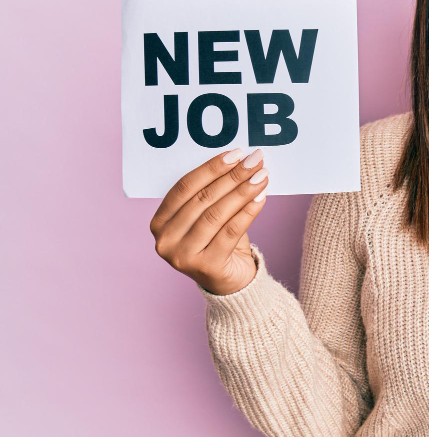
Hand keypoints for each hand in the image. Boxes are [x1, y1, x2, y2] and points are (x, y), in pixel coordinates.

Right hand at [149, 147, 268, 295]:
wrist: (231, 282)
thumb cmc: (219, 242)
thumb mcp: (209, 216)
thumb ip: (213, 194)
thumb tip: (240, 161)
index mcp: (159, 222)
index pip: (184, 187)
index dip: (211, 168)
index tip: (236, 153)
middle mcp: (166, 240)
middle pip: (202, 199)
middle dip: (232, 176)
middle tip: (255, 161)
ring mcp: (183, 256)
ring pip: (216, 214)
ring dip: (242, 191)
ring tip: (262, 177)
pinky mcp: (206, 266)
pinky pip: (230, 232)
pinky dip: (247, 212)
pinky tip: (261, 198)